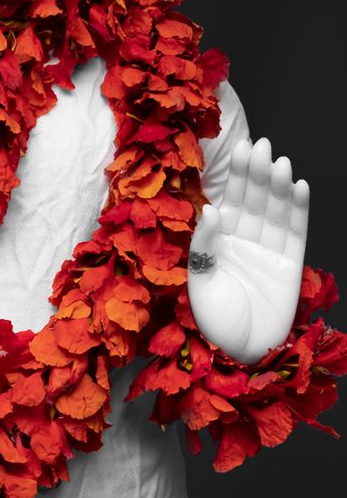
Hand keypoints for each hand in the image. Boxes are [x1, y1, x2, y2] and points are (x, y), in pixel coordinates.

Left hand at [187, 137, 308, 363]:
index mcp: (218, 244)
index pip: (229, 202)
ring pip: (275, 211)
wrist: (242, 352)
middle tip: (261, 145)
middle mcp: (243, 242)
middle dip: (256, 173)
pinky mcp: (290, 263)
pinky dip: (298, 209)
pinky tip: (298, 186)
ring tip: (279, 162)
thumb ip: (204, 246)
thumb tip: (211, 209)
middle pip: (253, 200)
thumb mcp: (199, 282)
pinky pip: (295, 231)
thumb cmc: (215, 322)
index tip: (240, 149)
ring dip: (277, 186)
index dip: (236, 176)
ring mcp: (268, 251)